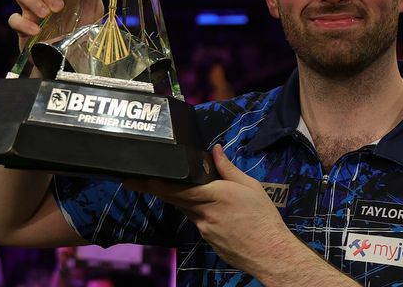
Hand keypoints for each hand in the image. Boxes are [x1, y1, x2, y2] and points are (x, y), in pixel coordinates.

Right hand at [9, 0, 102, 51]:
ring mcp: (31, 10)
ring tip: (46, 15)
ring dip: (32, 0)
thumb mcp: (93, 7)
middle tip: (58, 7)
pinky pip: (13, 19)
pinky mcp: (23, 28)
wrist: (75, 55)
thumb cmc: (83, 27)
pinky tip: (37, 31)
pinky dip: (23, 23)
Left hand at [123, 145, 296, 278]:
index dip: (157, 183)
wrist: (269, 252)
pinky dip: (196, 211)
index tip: (140, 178)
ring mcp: (203, 229)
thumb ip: (228, 169)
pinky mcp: (207, 240)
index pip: (178, 189)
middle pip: (174, 199)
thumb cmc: (263, 217)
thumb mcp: (250, 186)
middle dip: (154, 189)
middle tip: (133, 181)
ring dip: (179, 199)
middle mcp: (204, 214)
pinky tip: (207, 208)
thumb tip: (216, 150)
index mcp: (215, 196)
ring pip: (186, 210)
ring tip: (176, 187)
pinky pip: (196, 221)